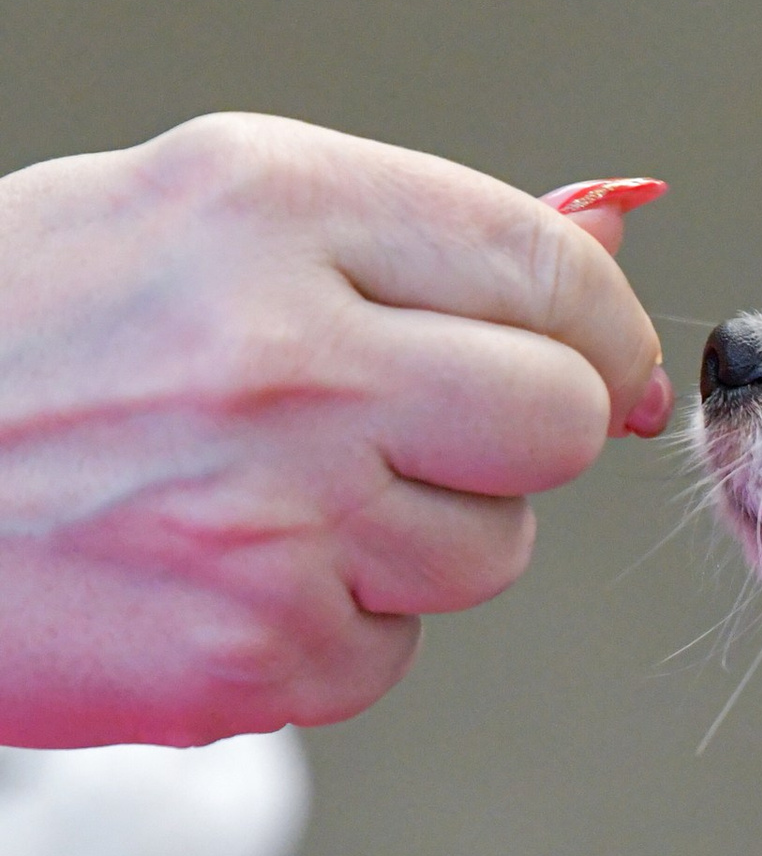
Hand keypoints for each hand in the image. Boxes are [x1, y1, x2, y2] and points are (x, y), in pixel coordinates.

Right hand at [0, 114, 670, 747]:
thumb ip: (398, 237)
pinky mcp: (250, 650)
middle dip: (523, 437)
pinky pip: (391, 651)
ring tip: (277, 504)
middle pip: (559, 419)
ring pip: (492, 549)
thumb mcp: (187, 216)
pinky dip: (332, 632)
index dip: (604, 330)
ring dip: (421, 540)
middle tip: (434, 441)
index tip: (608, 366)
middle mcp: (291, 352)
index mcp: (273, 204)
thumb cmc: (18, 333)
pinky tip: (222, 579)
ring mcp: (277, 512)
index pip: (546, 269)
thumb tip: (608, 249)